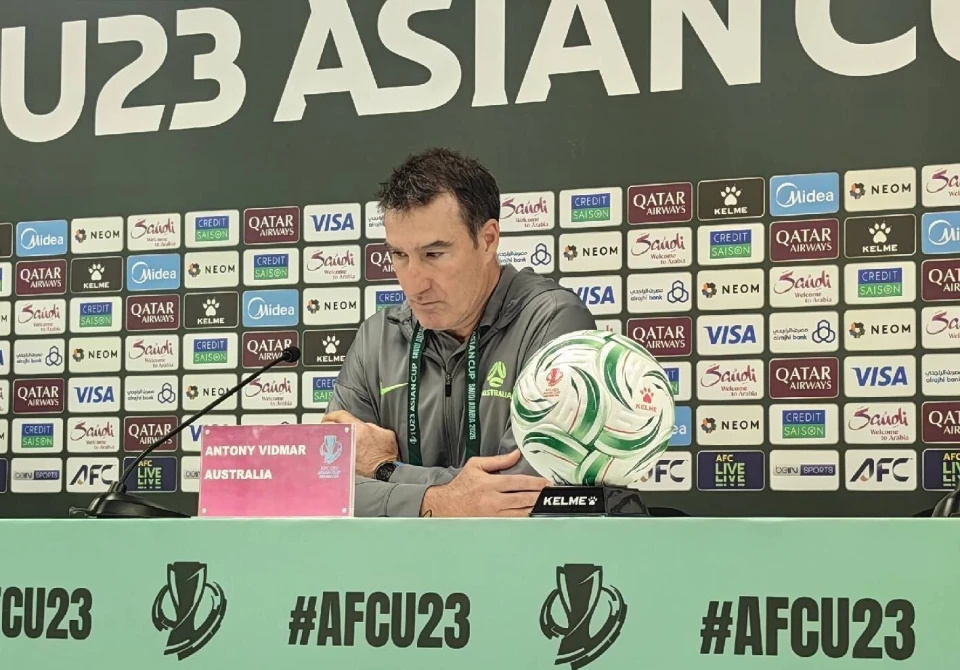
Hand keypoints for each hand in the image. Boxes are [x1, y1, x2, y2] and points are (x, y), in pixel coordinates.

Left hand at [322, 410, 398, 477]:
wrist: (384, 472)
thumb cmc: (386, 455)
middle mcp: (349, 439)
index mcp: (359, 429)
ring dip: (326, 438)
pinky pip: (331, 452)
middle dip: (326, 425)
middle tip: (326, 426)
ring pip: (327, 440)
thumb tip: (363, 426)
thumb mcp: (385, 433)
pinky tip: (331, 451)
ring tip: (327, 438)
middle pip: (328, 427)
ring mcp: (343, 450)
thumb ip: (372, 426)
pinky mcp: (341, 461)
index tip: (330, 416)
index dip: (333, 414)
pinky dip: (330, 450)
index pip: (340, 416)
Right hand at [420, 450, 549, 517]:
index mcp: (489, 484)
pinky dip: (524, 517)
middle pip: (522, 499)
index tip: (546, 483)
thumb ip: (498, 460)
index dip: (534, 483)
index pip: (517, 483)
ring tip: (546, 503)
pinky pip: (512, 521)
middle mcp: (492, 500)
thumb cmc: (462, 485)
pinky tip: (532, 514)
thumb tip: (516, 454)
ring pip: (520, 512)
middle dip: (539, 496)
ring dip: (534, 508)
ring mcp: (493, 514)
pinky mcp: (492, 523)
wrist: (446, 505)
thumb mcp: (476, 465)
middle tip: (551, 494)